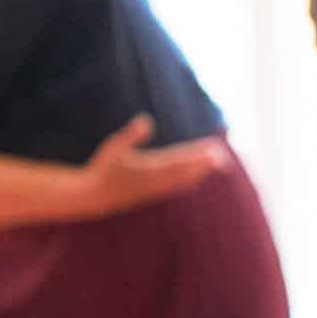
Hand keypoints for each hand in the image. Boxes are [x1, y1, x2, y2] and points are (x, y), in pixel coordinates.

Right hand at [82, 114, 228, 212]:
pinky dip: (189, 179)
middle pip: (187, 171)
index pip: (180, 160)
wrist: (92, 198)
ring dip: (201, 171)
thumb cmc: (101, 169)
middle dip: (205, 164)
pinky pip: (175, 186)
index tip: (214, 150)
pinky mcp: (150, 193)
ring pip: (184, 179)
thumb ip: (131, 135)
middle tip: (224, 157)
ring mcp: (154, 189)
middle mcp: (155, 182)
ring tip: (218, 163)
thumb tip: (147, 119)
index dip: (198, 155)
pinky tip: (196, 177)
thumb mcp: (113, 148)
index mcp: (149, 170)